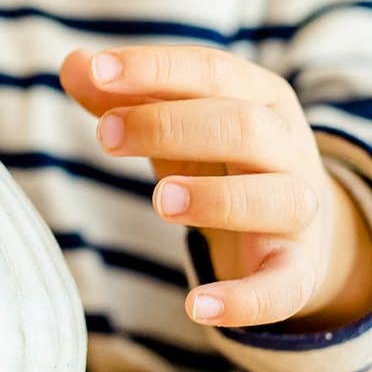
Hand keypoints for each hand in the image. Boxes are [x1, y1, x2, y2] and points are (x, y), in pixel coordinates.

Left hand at [60, 46, 371, 330]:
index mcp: (258, 96)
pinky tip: (197, 306)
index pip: (212, 70)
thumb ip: (125, 96)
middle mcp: (287, 146)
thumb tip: (73, 65)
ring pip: (275, 197)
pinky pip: (282, 286)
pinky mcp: (297, 270)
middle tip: (106, 137)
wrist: (293, 228)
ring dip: (217, 198)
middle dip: (172, 125)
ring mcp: (298, 209)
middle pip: (242, 126)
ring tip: (160, 200)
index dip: (155, 67)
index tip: (99, 70)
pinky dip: (244, 299)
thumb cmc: (218, 159)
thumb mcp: (175, 122)